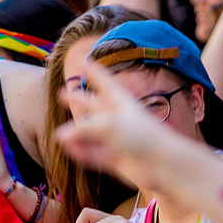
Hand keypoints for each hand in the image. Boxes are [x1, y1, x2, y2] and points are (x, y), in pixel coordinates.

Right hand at [56, 66, 181, 191]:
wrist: (162, 165)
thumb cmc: (142, 137)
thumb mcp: (109, 125)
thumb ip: (83, 129)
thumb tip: (61, 136)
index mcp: (122, 102)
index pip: (104, 81)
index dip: (92, 69)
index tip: (81, 58)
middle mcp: (118, 118)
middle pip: (94, 105)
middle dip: (79, 99)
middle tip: (61, 93)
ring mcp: (116, 138)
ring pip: (91, 132)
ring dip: (76, 133)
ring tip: (59, 134)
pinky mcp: (115, 158)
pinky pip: (94, 153)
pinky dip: (82, 151)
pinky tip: (70, 149)